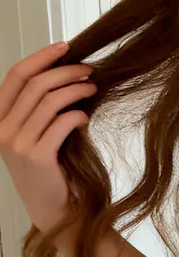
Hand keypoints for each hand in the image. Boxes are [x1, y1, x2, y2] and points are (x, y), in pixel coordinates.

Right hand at [0, 40, 96, 233]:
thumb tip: (66, 71)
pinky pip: (62, 122)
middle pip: (35, 84)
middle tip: (89, 71)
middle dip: (66, 71)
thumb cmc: (48, 169)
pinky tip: (85, 118)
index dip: (41, 56)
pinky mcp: (37, 157)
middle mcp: (1, 130)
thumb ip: (39, 107)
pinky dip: (78, 115)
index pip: (15, 75)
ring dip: (76, 90)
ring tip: (93, 89)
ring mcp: (17, 144)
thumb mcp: (35, 134)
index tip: (66, 46)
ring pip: (50, 100)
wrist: (53, 210)